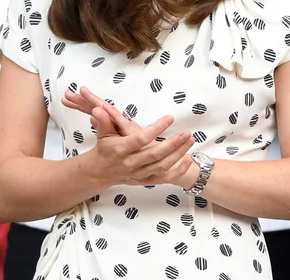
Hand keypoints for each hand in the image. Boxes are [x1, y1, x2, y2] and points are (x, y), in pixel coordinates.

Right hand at [70, 87, 195, 186]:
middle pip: (155, 154)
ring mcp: (139, 174)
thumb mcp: (103, 133)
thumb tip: (99, 109)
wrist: (101, 172)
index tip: (169, 118)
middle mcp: (131, 163)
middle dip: (173, 144)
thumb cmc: (106, 148)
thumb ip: (104, 120)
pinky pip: (164, 178)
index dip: (156, 129)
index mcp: (121, 150)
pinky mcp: (145, 180)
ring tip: (190, 140)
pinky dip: (178, 171)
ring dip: (179, 154)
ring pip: (162, 166)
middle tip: (187, 132)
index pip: (141, 139)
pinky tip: (189, 160)